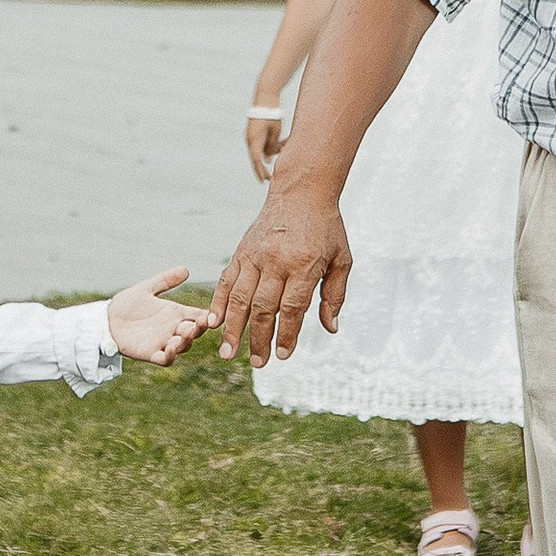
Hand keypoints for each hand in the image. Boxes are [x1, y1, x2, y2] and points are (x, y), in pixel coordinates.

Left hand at [107, 267, 206, 364]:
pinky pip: (165, 359)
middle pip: (194, 332)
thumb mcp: (147, 288)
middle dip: (197, 329)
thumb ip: (165, 280)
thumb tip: (186, 269)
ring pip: (182, 346)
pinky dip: (169, 357)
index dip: (206, 316)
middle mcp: (173, 328)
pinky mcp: (151, 353)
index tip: (211, 314)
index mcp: (175, 313)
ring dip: (184, 343)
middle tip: (196, 325)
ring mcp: (163, 342)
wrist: (106, 319)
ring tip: (181, 336)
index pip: (198, 316)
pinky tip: (168, 350)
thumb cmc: (126, 304)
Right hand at [211, 177, 351, 366]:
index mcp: (304, 265)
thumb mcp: (342, 259)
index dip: (286, 334)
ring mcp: (255, 255)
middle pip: (264, 308)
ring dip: (233, 328)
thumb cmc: (326, 229)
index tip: (282, 355)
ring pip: (240, 298)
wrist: (302, 191)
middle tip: (257, 364)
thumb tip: (330, 328)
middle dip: (259, 339)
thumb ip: (335, 295)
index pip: (292, 307)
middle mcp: (276, 261)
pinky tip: (213, 323)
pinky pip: (226, 281)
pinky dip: (218, 303)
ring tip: (228, 353)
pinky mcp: (242, 251)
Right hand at [244, 107, 285, 180]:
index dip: (261, 171)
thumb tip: (268, 159)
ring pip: (260, 150)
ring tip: (284, 145)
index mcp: (254, 139)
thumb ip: (272, 146)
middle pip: (256, 158)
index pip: (256, 160)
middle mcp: (250, 139)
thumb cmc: (272, 114)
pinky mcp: (253, 132)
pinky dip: (268, 146)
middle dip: (262, 169)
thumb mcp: (276, 131)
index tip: (266, 180)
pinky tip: (279, 145)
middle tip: (269, 180)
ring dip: (271, 151)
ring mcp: (250, 136)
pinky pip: (260, 144)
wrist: (265, 98)